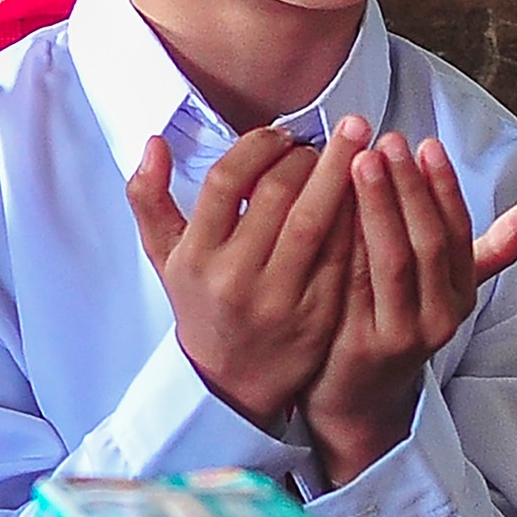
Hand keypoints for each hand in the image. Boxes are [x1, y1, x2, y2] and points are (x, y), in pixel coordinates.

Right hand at [126, 116, 368, 429]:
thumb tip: (154, 143)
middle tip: (323, 142)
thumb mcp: (164, 255)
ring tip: (359, 147)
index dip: (258, 146)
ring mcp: (281, 297)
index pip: (227, 181)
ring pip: (319, 219)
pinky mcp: (320, 313)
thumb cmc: (200, 305)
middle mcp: (235, 277)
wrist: (231, 381)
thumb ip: (149, 198)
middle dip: (308, 156)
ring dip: (343, 175)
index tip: (280, 134)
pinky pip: (346, 251)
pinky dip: (358, 215)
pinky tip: (368, 193)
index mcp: (196, 256)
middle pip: (278, 193)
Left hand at [305, 134, 516, 483]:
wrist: (357, 400)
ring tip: (359, 162)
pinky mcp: (362, 346)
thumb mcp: (442, 290)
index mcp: (459, 296)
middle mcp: (439, 316)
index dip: (443, 188)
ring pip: (393, 262)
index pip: (458, 233)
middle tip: (387, 143)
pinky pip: (354, 287)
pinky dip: (344, 244)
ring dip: (378, 207)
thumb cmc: (395, 325)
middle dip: (409, 189)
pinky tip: (328, 208)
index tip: (425, 145)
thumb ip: (486, 250)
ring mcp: (402, 334)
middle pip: (427, 243)